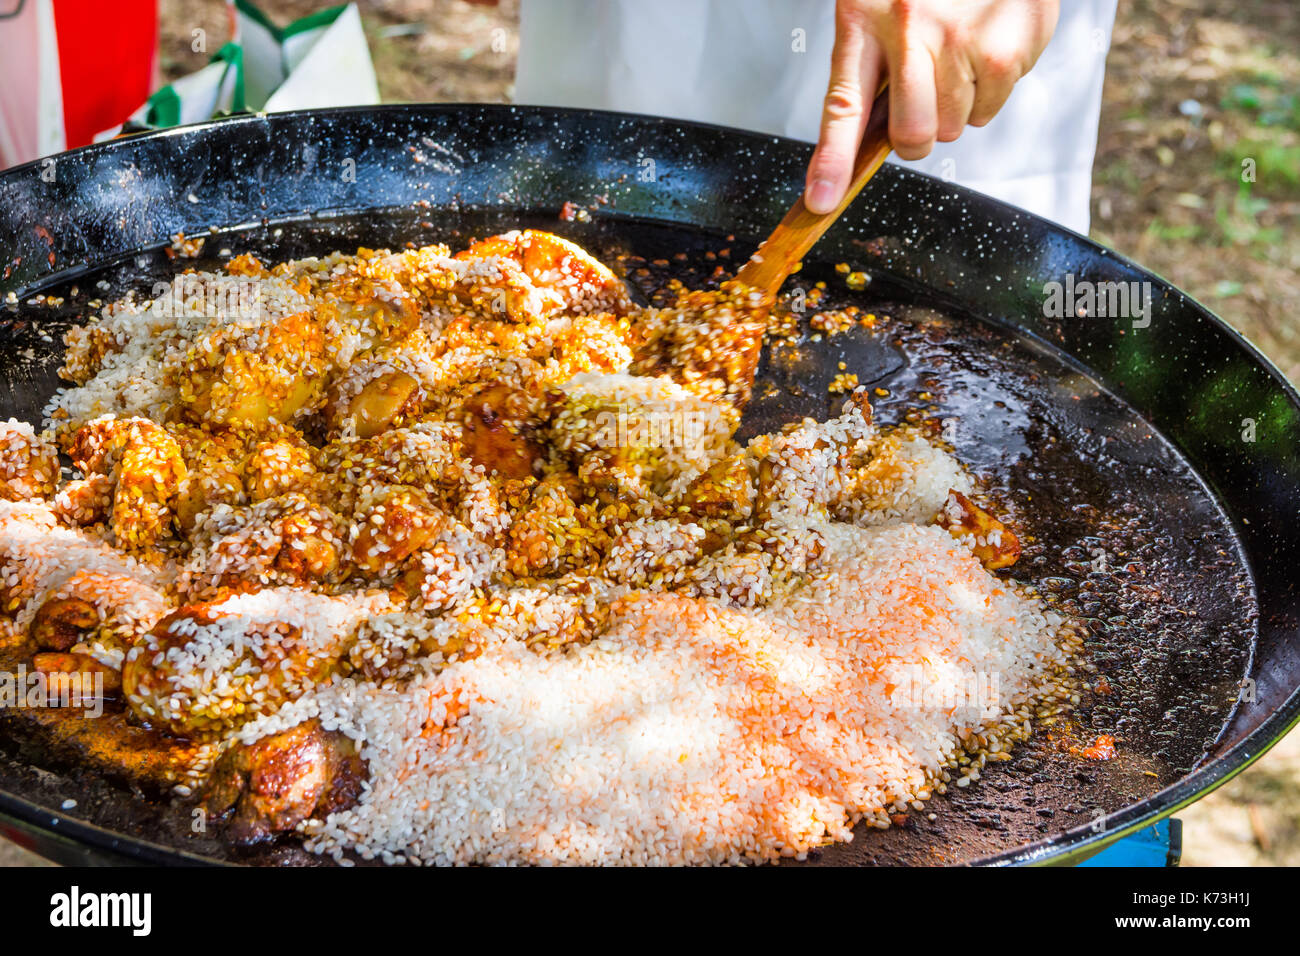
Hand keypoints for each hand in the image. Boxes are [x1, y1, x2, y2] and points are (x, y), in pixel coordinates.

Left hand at [804, 0, 1058, 213]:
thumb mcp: (877, 7)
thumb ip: (870, 70)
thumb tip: (865, 146)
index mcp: (864, 21)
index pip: (843, 106)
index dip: (832, 161)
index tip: (822, 202)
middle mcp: (909, 28)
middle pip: (912, 136)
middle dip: (917, 136)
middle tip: (923, 102)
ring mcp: (962, 37)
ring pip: (955, 126)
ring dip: (956, 106)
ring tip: (957, 53)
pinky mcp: (1008, 45)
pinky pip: (991, 108)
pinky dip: (988, 90)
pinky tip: (984, 45)